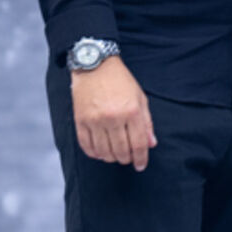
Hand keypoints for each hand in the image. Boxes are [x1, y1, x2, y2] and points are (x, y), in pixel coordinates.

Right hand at [71, 55, 157, 170]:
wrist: (95, 66)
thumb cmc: (121, 81)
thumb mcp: (140, 98)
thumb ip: (147, 122)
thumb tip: (151, 144)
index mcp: (131, 111)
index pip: (139, 144)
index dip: (141, 158)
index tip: (141, 165)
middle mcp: (113, 118)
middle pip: (121, 151)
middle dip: (127, 159)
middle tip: (128, 159)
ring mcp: (95, 120)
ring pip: (104, 152)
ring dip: (111, 158)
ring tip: (115, 156)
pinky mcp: (80, 121)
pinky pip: (86, 145)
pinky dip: (94, 153)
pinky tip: (100, 153)